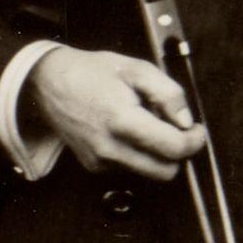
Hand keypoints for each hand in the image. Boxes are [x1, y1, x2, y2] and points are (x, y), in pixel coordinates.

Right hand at [25, 47, 203, 180]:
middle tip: (177, 129)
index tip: (197, 130)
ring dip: (158, 155)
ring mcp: (99, 160)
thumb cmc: (90, 72)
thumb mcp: (136, 69)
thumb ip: (168, 93)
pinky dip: (139, 155)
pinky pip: (130, 168)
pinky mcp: (93, 166)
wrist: (46, 83)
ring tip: (148, 126)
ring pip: (148, 173)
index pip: (173, 149)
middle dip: (178, 153)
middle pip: (165, 172)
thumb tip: (186, 120)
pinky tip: (129, 132)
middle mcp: (109, 148)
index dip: (194, 141)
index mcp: (122, 121)